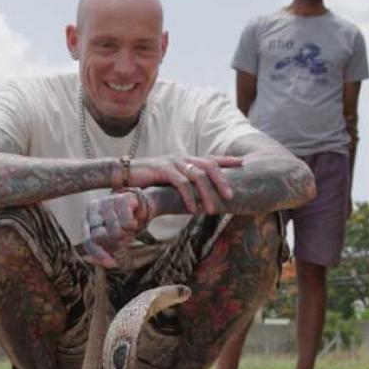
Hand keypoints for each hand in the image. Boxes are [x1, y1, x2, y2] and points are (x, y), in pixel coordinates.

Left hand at [81, 189, 152, 267]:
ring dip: (126, 235)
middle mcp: (93, 209)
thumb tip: (109, 263)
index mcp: (87, 220)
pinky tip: (134, 221)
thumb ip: (107, 248)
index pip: (88, 240)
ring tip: (129, 229)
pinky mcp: (121, 199)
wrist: (139, 204)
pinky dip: (133, 226)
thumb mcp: (112, 237)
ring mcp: (106, 202)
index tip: (112, 264)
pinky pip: (127, 223)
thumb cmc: (123, 224)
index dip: (99, 255)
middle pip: (99, 237)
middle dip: (115, 244)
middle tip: (125, 241)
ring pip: (115, 232)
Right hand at [127, 155, 242, 213]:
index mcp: (186, 160)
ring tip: (213, 209)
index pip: (211, 158)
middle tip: (231, 196)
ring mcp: (173, 162)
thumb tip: (200, 194)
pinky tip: (193, 209)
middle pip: (209, 166)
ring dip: (207, 193)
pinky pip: (181, 183)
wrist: (124, 173)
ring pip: (197, 176)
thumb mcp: (170, 180)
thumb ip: (185, 183)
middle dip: (222, 181)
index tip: (244, 163)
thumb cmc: (148, 179)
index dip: (228, 160)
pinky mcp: (162, 169)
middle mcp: (182, 158)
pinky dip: (189, 197)